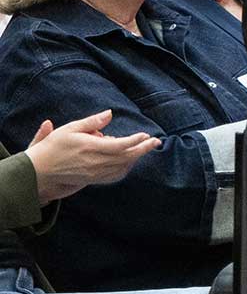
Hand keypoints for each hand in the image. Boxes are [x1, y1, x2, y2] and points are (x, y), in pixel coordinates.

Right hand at [25, 111, 158, 201]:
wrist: (41, 170)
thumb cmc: (53, 146)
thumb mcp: (70, 129)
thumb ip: (92, 122)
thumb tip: (110, 113)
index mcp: (90, 148)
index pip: (120, 146)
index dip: (135, 141)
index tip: (146, 135)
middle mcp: (96, 163)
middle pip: (127, 157)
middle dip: (144, 149)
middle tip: (156, 141)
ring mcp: (96, 173)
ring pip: (124, 167)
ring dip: (137, 157)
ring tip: (145, 147)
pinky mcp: (95, 180)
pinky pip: (116, 175)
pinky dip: (127, 167)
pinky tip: (130, 160)